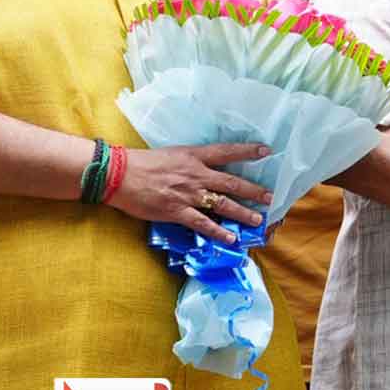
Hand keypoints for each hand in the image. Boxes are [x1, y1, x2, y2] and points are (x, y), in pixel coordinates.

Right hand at [109, 143, 273, 244]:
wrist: (118, 175)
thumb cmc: (142, 163)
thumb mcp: (172, 154)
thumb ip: (190, 162)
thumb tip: (205, 168)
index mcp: (194, 157)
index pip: (227, 152)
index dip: (248, 151)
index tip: (266, 151)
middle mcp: (196, 175)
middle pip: (232, 183)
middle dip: (254, 191)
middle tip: (271, 197)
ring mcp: (188, 194)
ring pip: (223, 204)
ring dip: (243, 213)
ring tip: (258, 219)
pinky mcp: (177, 211)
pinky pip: (203, 224)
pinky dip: (218, 232)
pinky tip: (230, 239)